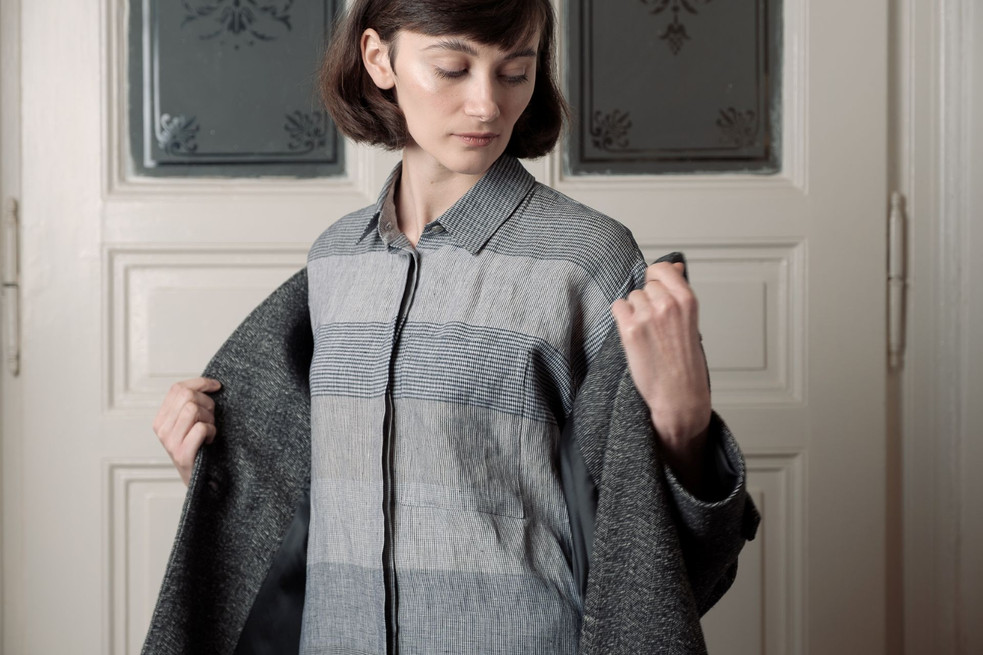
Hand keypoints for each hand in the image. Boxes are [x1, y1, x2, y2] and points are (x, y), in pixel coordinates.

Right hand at [152, 377, 221, 485]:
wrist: (200, 482)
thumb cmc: (199, 449)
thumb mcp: (190, 424)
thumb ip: (191, 405)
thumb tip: (208, 384)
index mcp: (161, 419)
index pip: (178, 388)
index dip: (200, 383)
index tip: (216, 386)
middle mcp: (161, 429)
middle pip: (188, 396)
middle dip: (208, 403)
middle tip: (212, 418)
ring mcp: (170, 442)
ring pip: (193, 409)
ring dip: (210, 418)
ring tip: (210, 430)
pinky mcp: (182, 454)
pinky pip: (201, 428)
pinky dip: (212, 431)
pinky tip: (210, 440)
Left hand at [610, 262, 711, 488]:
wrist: (679, 397)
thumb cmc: (686, 364)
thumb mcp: (691, 322)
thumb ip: (679, 292)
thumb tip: (674, 265)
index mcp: (687, 300)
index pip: (662, 268)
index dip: (655, 277)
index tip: (655, 288)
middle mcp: (667, 305)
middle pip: (644, 285)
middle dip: (646, 300)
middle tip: (654, 325)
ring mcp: (647, 316)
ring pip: (631, 297)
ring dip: (633, 311)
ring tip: (646, 334)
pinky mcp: (629, 330)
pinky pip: (617, 308)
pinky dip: (621, 319)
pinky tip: (633, 335)